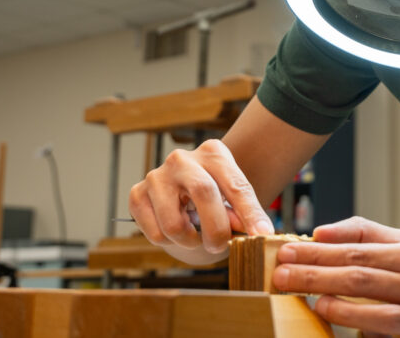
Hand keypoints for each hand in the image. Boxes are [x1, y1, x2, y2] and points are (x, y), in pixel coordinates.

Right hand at [128, 139, 273, 258]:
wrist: (182, 192)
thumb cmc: (214, 196)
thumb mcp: (232, 201)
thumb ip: (243, 213)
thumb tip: (257, 232)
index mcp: (213, 153)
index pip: (236, 185)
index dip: (250, 213)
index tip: (262, 234)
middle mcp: (182, 159)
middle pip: (204, 193)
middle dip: (216, 229)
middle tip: (221, 246)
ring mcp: (157, 175)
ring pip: (174, 224)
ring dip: (190, 241)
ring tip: (196, 235)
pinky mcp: (137, 194)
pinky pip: (156, 233)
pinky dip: (170, 242)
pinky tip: (175, 228)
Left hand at [272, 217, 399, 336]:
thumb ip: (370, 234)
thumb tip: (324, 232)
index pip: (358, 245)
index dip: (320, 248)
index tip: (289, 248)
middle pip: (357, 269)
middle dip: (314, 270)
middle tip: (280, 270)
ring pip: (368, 296)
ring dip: (328, 294)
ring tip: (297, 290)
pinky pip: (386, 323)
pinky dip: (355, 318)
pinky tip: (330, 313)